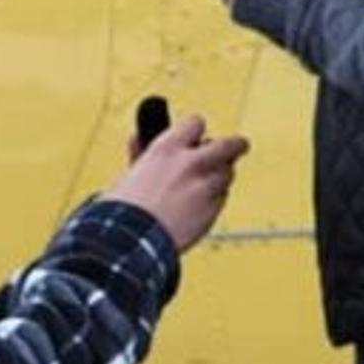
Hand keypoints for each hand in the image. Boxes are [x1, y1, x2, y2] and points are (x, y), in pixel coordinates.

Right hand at [104, 114, 250, 252]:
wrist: (133, 241)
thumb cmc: (126, 209)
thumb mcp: (130, 173)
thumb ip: (141, 155)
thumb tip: (137, 140)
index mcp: (168, 149)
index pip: (196, 123)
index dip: (196, 129)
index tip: (196, 135)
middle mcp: (192, 164)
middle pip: (230, 144)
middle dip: (235, 145)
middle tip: (237, 146)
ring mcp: (205, 188)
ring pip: (228, 173)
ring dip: (221, 174)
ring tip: (210, 180)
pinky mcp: (212, 211)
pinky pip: (221, 198)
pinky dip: (214, 198)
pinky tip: (200, 204)